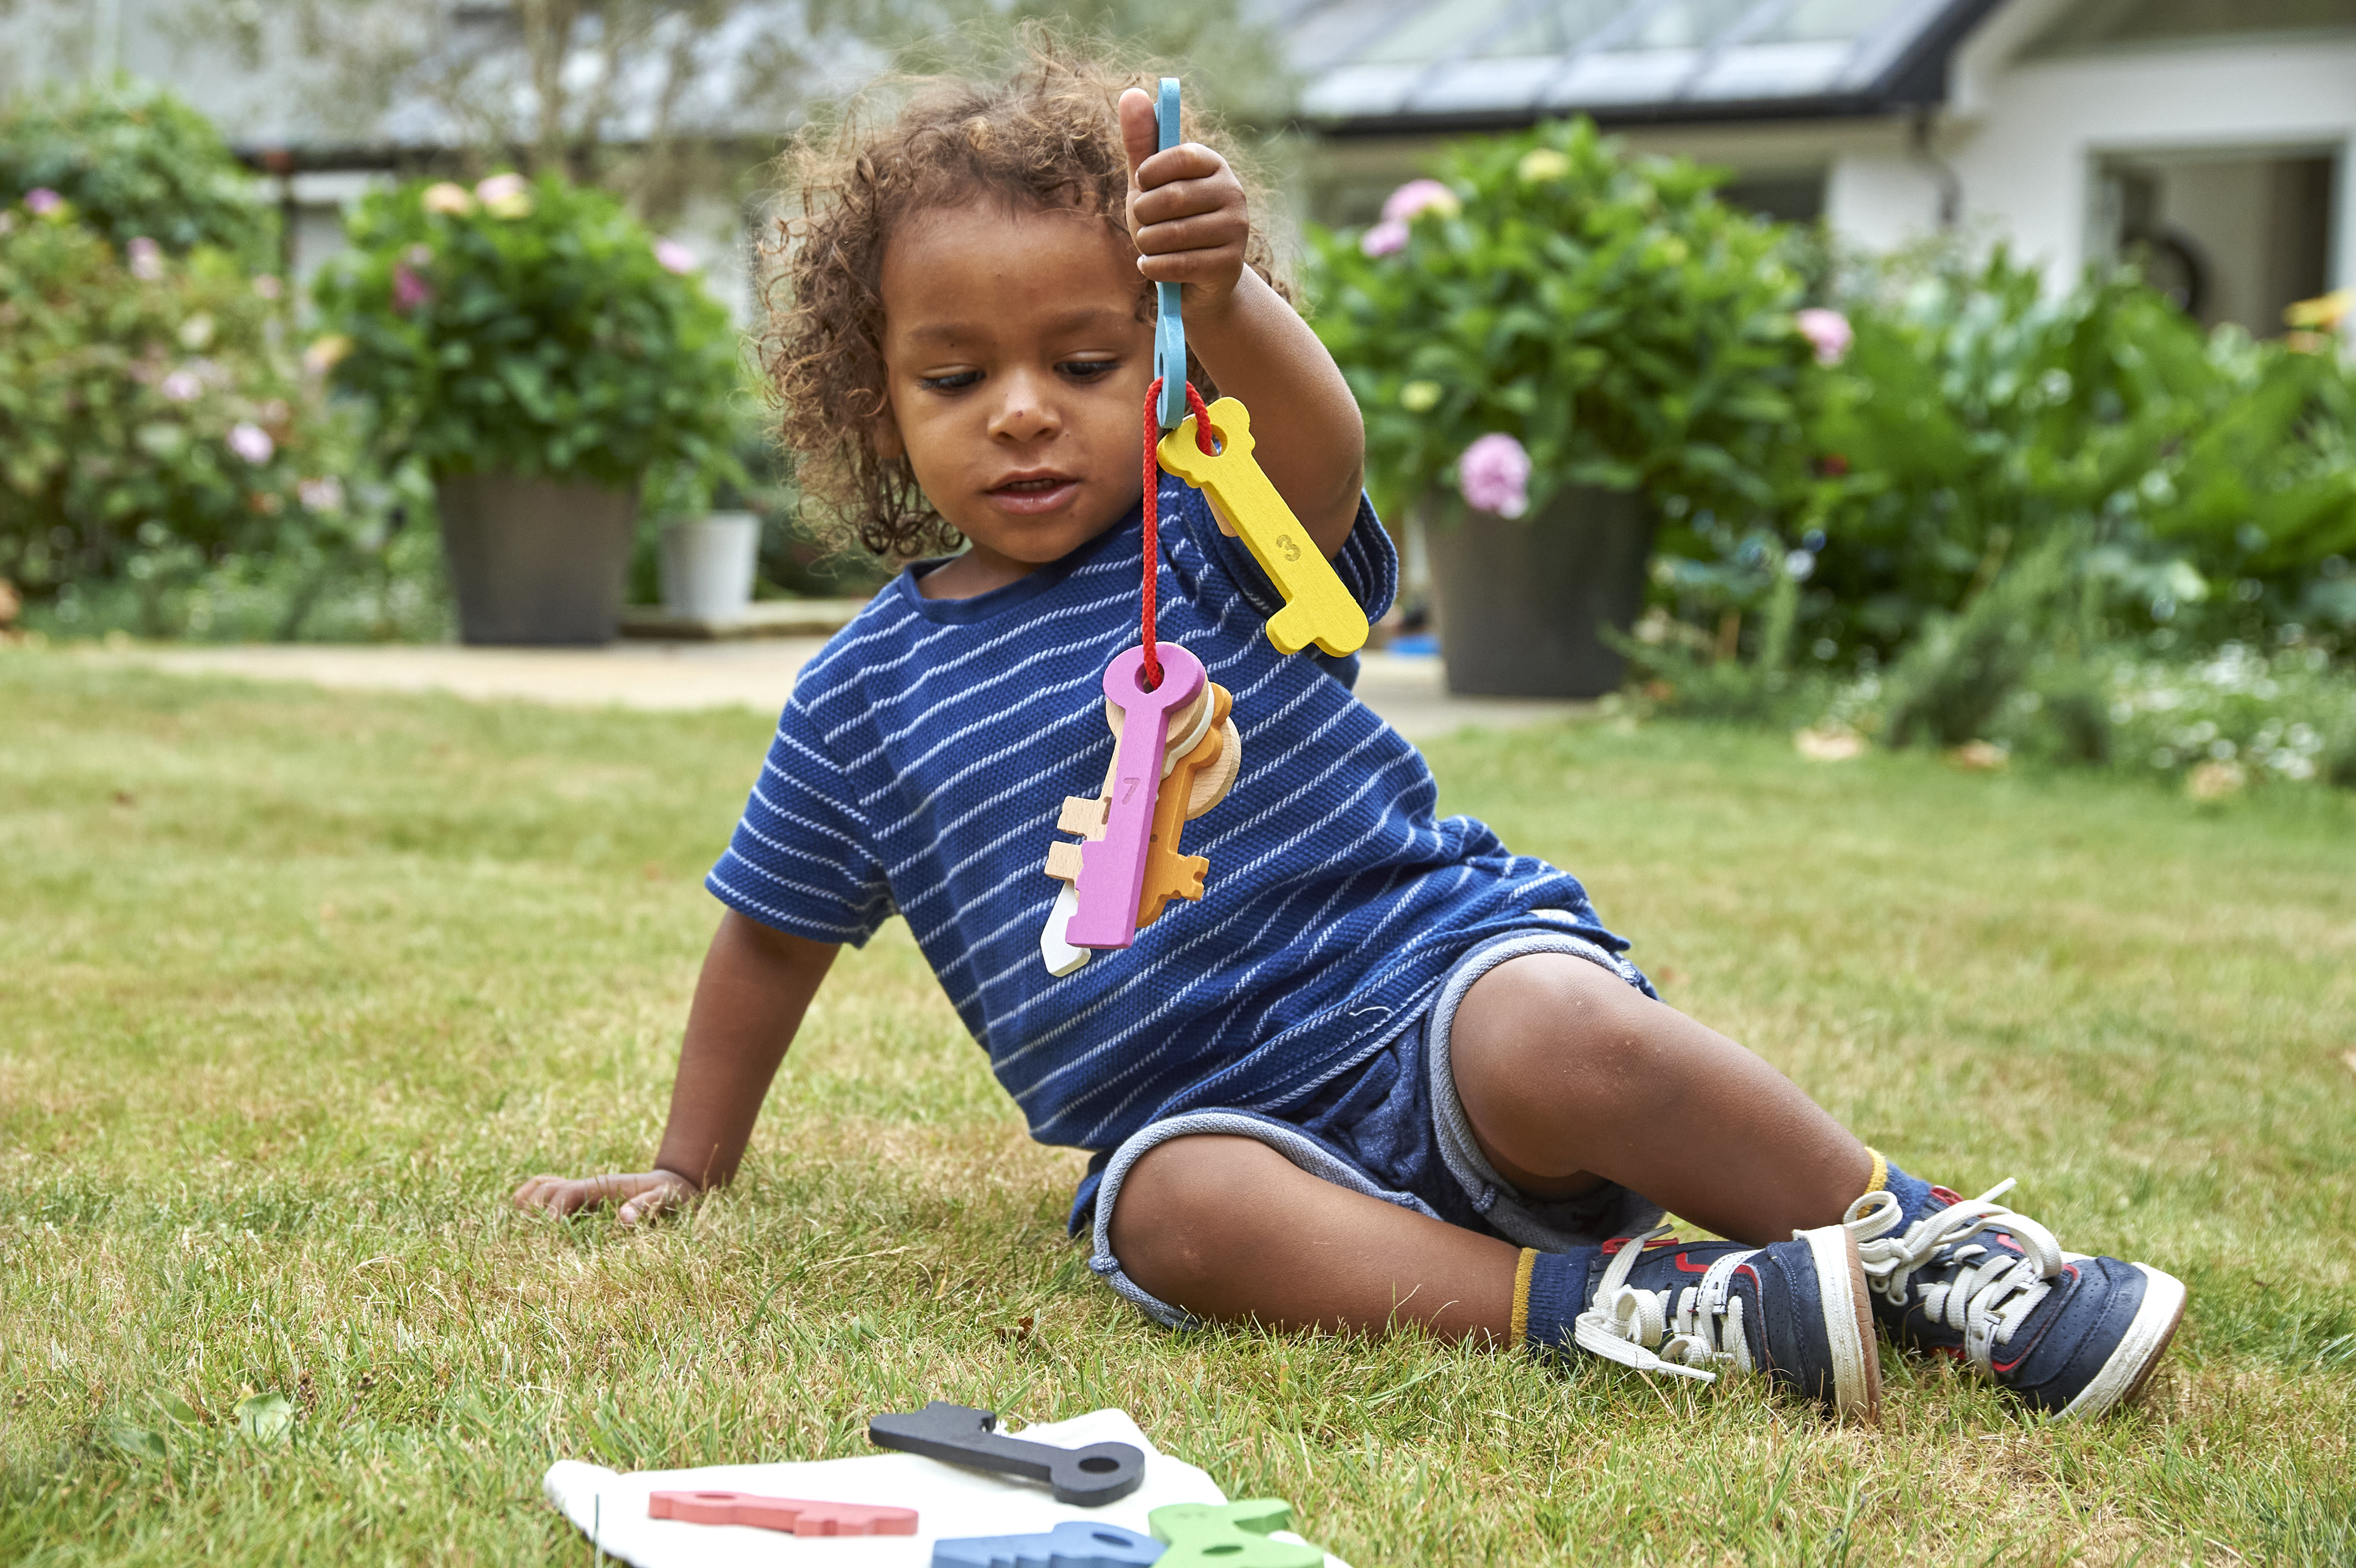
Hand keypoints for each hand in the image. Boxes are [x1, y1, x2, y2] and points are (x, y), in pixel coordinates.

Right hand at [512, 1168, 697, 1226]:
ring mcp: (583, 1191)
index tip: (549, 1230)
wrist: (674, 1185)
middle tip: (530, 1237)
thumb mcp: (665, 1199)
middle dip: (536, 1208)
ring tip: (515, 1225)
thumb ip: (647, 1207)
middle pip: (550, 1189)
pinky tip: (520, 1210)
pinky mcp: (582, 1199)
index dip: (555, 1209)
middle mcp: (588, 1186)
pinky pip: (552, 1190)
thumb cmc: (671, 1194)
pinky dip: (533, 1197)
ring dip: (529, 1202)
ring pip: (545, 1188)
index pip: (568, 1191)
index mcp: (603, 1186)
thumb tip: (624, 1220)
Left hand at [1118, 87, 1247, 316]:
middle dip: (1143, 215)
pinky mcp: (1230, 264)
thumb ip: (1142, 143)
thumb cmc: (1169, 224)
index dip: (1151, 171)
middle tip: (1143, 225)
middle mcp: (1232, 193)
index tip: (1141, 183)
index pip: (1182, 154)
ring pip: (1172, 234)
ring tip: (1148, 247)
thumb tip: (1131, 92)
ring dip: (1146, 243)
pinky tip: (1150, 266)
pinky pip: (1179, 264)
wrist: (1197, 282)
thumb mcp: (1150, 184)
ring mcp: (1236, 230)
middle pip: (1171, 198)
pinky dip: (1153, 267)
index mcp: (1214, 166)